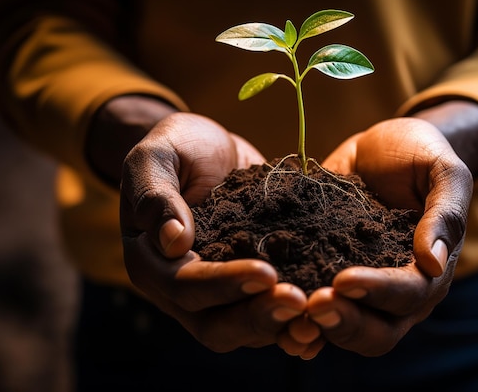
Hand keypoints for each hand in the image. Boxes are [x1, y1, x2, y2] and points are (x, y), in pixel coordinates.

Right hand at [120, 112, 309, 352]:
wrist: (210, 149)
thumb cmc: (177, 147)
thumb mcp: (156, 157)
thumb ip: (155, 195)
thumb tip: (172, 241)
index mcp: (151, 263)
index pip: (184, 286)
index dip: (223, 284)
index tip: (266, 271)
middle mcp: (182, 290)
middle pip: (215, 326)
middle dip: (258, 316)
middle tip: (299, 301)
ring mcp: (219, 293)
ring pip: (246, 329)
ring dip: (281, 324)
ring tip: (319, 309)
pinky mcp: (250, 285)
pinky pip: (270, 313)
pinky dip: (295, 320)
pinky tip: (325, 314)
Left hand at [306, 116, 472, 355]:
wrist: (384, 147)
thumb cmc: (421, 156)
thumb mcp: (443, 172)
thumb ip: (445, 213)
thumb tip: (433, 263)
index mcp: (428, 271)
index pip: (408, 295)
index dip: (378, 292)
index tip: (344, 279)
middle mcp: (394, 291)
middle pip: (377, 332)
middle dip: (345, 322)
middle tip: (312, 304)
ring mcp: (358, 286)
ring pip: (342, 328)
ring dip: (315, 326)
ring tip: (284, 310)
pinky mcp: (325, 272)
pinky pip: (311, 304)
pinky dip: (292, 313)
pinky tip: (265, 304)